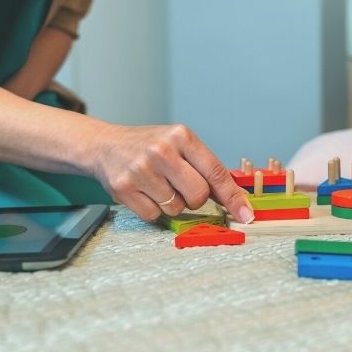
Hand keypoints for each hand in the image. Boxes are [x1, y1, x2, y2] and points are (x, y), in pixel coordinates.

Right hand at [90, 124, 253, 222]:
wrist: (105, 145)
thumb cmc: (149, 147)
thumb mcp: (180, 146)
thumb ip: (206, 168)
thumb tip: (236, 199)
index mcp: (182, 136)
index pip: (215, 172)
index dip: (233, 197)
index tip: (246, 214)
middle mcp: (161, 150)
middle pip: (198, 195)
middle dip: (195, 198)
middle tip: (181, 186)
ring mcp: (141, 169)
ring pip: (176, 208)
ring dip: (171, 203)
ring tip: (158, 184)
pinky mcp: (124, 188)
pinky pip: (153, 215)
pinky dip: (152, 209)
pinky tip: (144, 191)